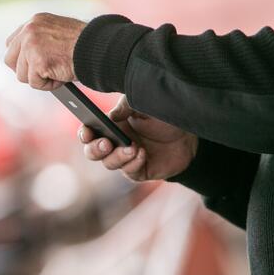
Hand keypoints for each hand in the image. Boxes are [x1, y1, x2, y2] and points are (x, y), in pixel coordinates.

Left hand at [4, 12, 86, 90]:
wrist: (98, 49)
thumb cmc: (85, 46)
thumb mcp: (58, 34)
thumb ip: (41, 40)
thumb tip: (27, 58)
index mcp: (35, 21)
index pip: (12, 43)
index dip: (21, 58)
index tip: (30, 64)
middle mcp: (29, 30)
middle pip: (9, 60)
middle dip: (24, 70)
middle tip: (41, 73)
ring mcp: (31, 45)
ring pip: (21, 74)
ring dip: (39, 78)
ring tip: (57, 70)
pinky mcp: (37, 61)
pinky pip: (34, 83)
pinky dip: (48, 84)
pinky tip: (61, 75)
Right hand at [79, 96, 197, 180]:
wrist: (189, 133)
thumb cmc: (163, 115)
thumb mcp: (143, 102)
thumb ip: (125, 107)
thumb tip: (110, 117)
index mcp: (111, 126)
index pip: (89, 132)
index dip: (84, 134)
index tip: (88, 132)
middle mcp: (114, 143)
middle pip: (92, 152)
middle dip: (95, 149)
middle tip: (106, 143)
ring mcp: (126, 159)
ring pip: (109, 164)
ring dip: (118, 156)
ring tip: (133, 147)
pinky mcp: (140, 171)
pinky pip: (129, 172)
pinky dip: (134, 163)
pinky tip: (142, 153)